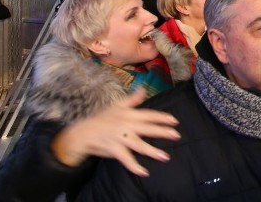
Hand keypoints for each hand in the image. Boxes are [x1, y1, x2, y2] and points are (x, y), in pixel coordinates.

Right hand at [50, 88, 180, 175]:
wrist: (83, 133)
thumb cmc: (101, 119)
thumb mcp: (117, 106)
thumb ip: (132, 99)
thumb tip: (143, 88)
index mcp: (128, 114)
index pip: (148, 115)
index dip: (162, 117)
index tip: (174, 120)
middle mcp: (126, 125)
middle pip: (147, 128)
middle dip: (163, 132)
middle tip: (177, 135)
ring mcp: (120, 137)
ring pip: (139, 145)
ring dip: (152, 151)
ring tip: (165, 157)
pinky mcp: (114, 149)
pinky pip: (126, 159)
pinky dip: (134, 166)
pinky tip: (144, 172)